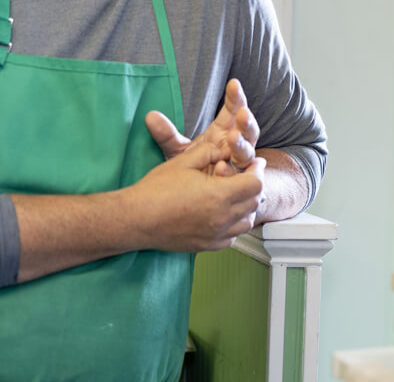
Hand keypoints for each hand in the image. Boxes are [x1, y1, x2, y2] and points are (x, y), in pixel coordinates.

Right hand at [127, 137, 267, 251]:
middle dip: (254, 186)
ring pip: (247, 222)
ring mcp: (215, 235)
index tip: (255, 163)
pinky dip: (234, 225)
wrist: (135, 219)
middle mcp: (221, 218)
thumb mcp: (183, 161)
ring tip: (238, 194)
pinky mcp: (206, 246)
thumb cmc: (155, 190)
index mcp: (218, 195)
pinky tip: (224, 215)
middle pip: (254, 202)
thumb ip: (209, 152)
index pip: (255, 184)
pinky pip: (232, 237)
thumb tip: (225, 149)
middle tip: (247, 175)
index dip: (258, 170)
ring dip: (247, 207)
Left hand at [147, 79, 259, 175]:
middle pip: (248, 129)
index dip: (235, 97)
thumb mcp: (180, 150)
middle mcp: (237, 146)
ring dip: (243, 145)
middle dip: (246, 121)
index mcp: (225, 132)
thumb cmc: (195, 169)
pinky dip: (232, 172)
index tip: (233, 84)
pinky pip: (241, 177)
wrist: (205, 197)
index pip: (233, 111)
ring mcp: (240, 165)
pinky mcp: (239, 183)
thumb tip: (149, 116)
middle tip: (242, 113)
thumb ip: (167, 136)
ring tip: (234, 138)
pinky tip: (223, 168)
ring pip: (249, 152)